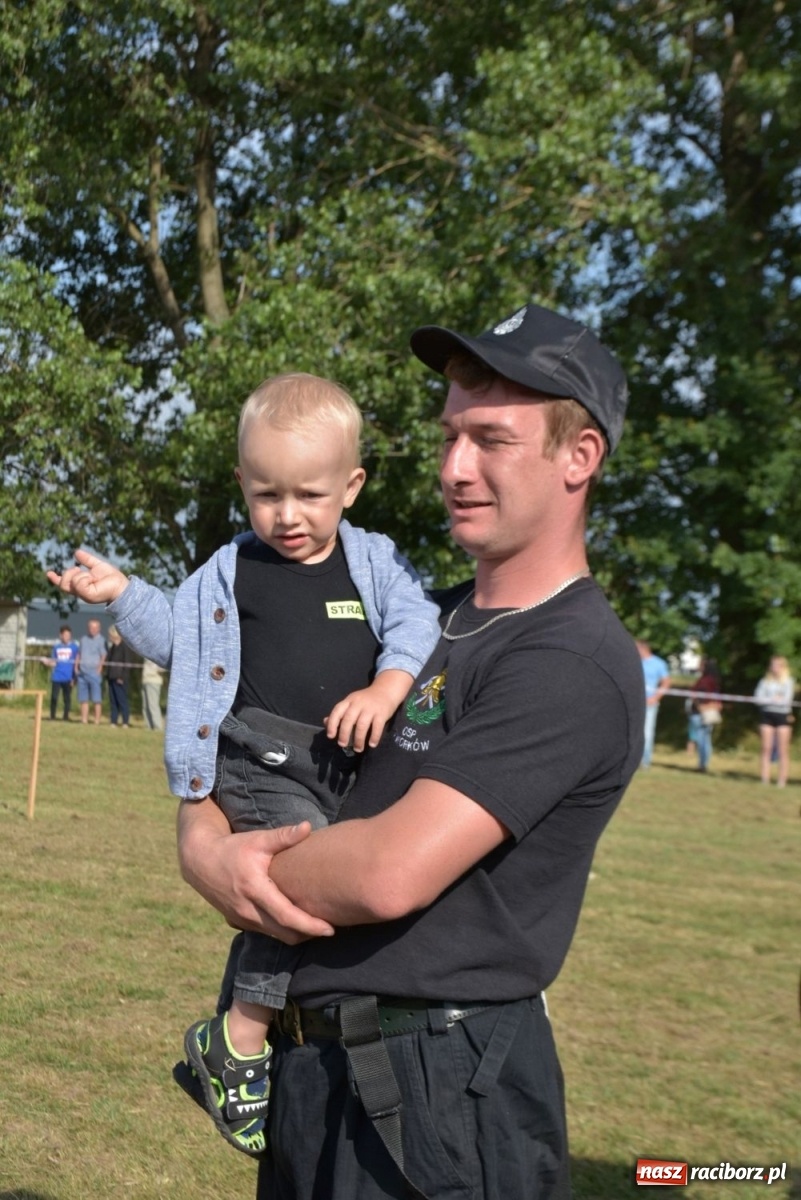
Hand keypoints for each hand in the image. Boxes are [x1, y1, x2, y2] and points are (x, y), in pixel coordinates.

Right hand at [46, 549, 129, 604]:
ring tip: (92, 577)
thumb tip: (76, 552)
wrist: (121, 585)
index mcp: (80, 585)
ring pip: (72, 580)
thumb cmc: (111, 578)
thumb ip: (87, 560)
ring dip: (82, 575)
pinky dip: (85, 578)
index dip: (55, 579)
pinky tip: (93, 580)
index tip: (48, 573)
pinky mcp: (87, 595)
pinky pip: (79, 582)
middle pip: (63, 583)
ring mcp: (82, 595)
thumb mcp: (97, 565)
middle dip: (68, 573)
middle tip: (80, 570)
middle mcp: (79, 591)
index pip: (64, 584)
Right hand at [177, 798, 335, 943]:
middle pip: (284, 934)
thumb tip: (309, 826)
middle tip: (330, 929)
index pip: (287, 916)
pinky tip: (293, 923)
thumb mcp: (258, 840)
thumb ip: (284, 836)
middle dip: (308, 935)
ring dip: (295, 935)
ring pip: (274, 936)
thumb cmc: (233, 848)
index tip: (330, 930)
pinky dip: (281, 932)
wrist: (200, 861)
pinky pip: (264, 933)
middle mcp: (248, 910)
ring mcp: (242, 919)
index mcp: (255, 890)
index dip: (310, 925)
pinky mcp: (238, 921)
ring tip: (316, 927)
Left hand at [324, 688, 395, 751]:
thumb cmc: (366, 700)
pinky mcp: (382, 713)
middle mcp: (358, 703)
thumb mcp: (351, 703)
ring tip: (358, 749)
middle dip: (344, 734)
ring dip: (359, 739)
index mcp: (349, 701)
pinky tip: (372, 744)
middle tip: (343, 745)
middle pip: (349, 719)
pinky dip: (374, 737)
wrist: (386, 690)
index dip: (332, 724)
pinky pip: (377, 727)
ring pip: (362, 725)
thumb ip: (339, 713)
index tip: (331, 736)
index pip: (337, 711)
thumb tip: (325, 722)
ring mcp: (371, 708)